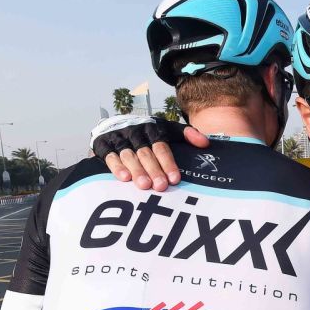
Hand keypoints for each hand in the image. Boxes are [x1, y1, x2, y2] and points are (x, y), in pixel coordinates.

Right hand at [89, 115, 208, 191]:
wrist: (115, 122)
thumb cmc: (147, 132)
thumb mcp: (167, 129)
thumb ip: (186, 134)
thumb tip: (205, 143)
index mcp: (152, 128)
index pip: (162, 146)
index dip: (168, 162)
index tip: (174, 178)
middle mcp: (135, 132)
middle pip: (146, 153)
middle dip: (154, 170)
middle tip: (161, 186)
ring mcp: (119, 138)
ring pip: (129, 155)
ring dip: (137, 170)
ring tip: (145, 185)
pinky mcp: (103, 145)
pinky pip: (110, 156)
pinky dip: (117, 167)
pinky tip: (124, 178)